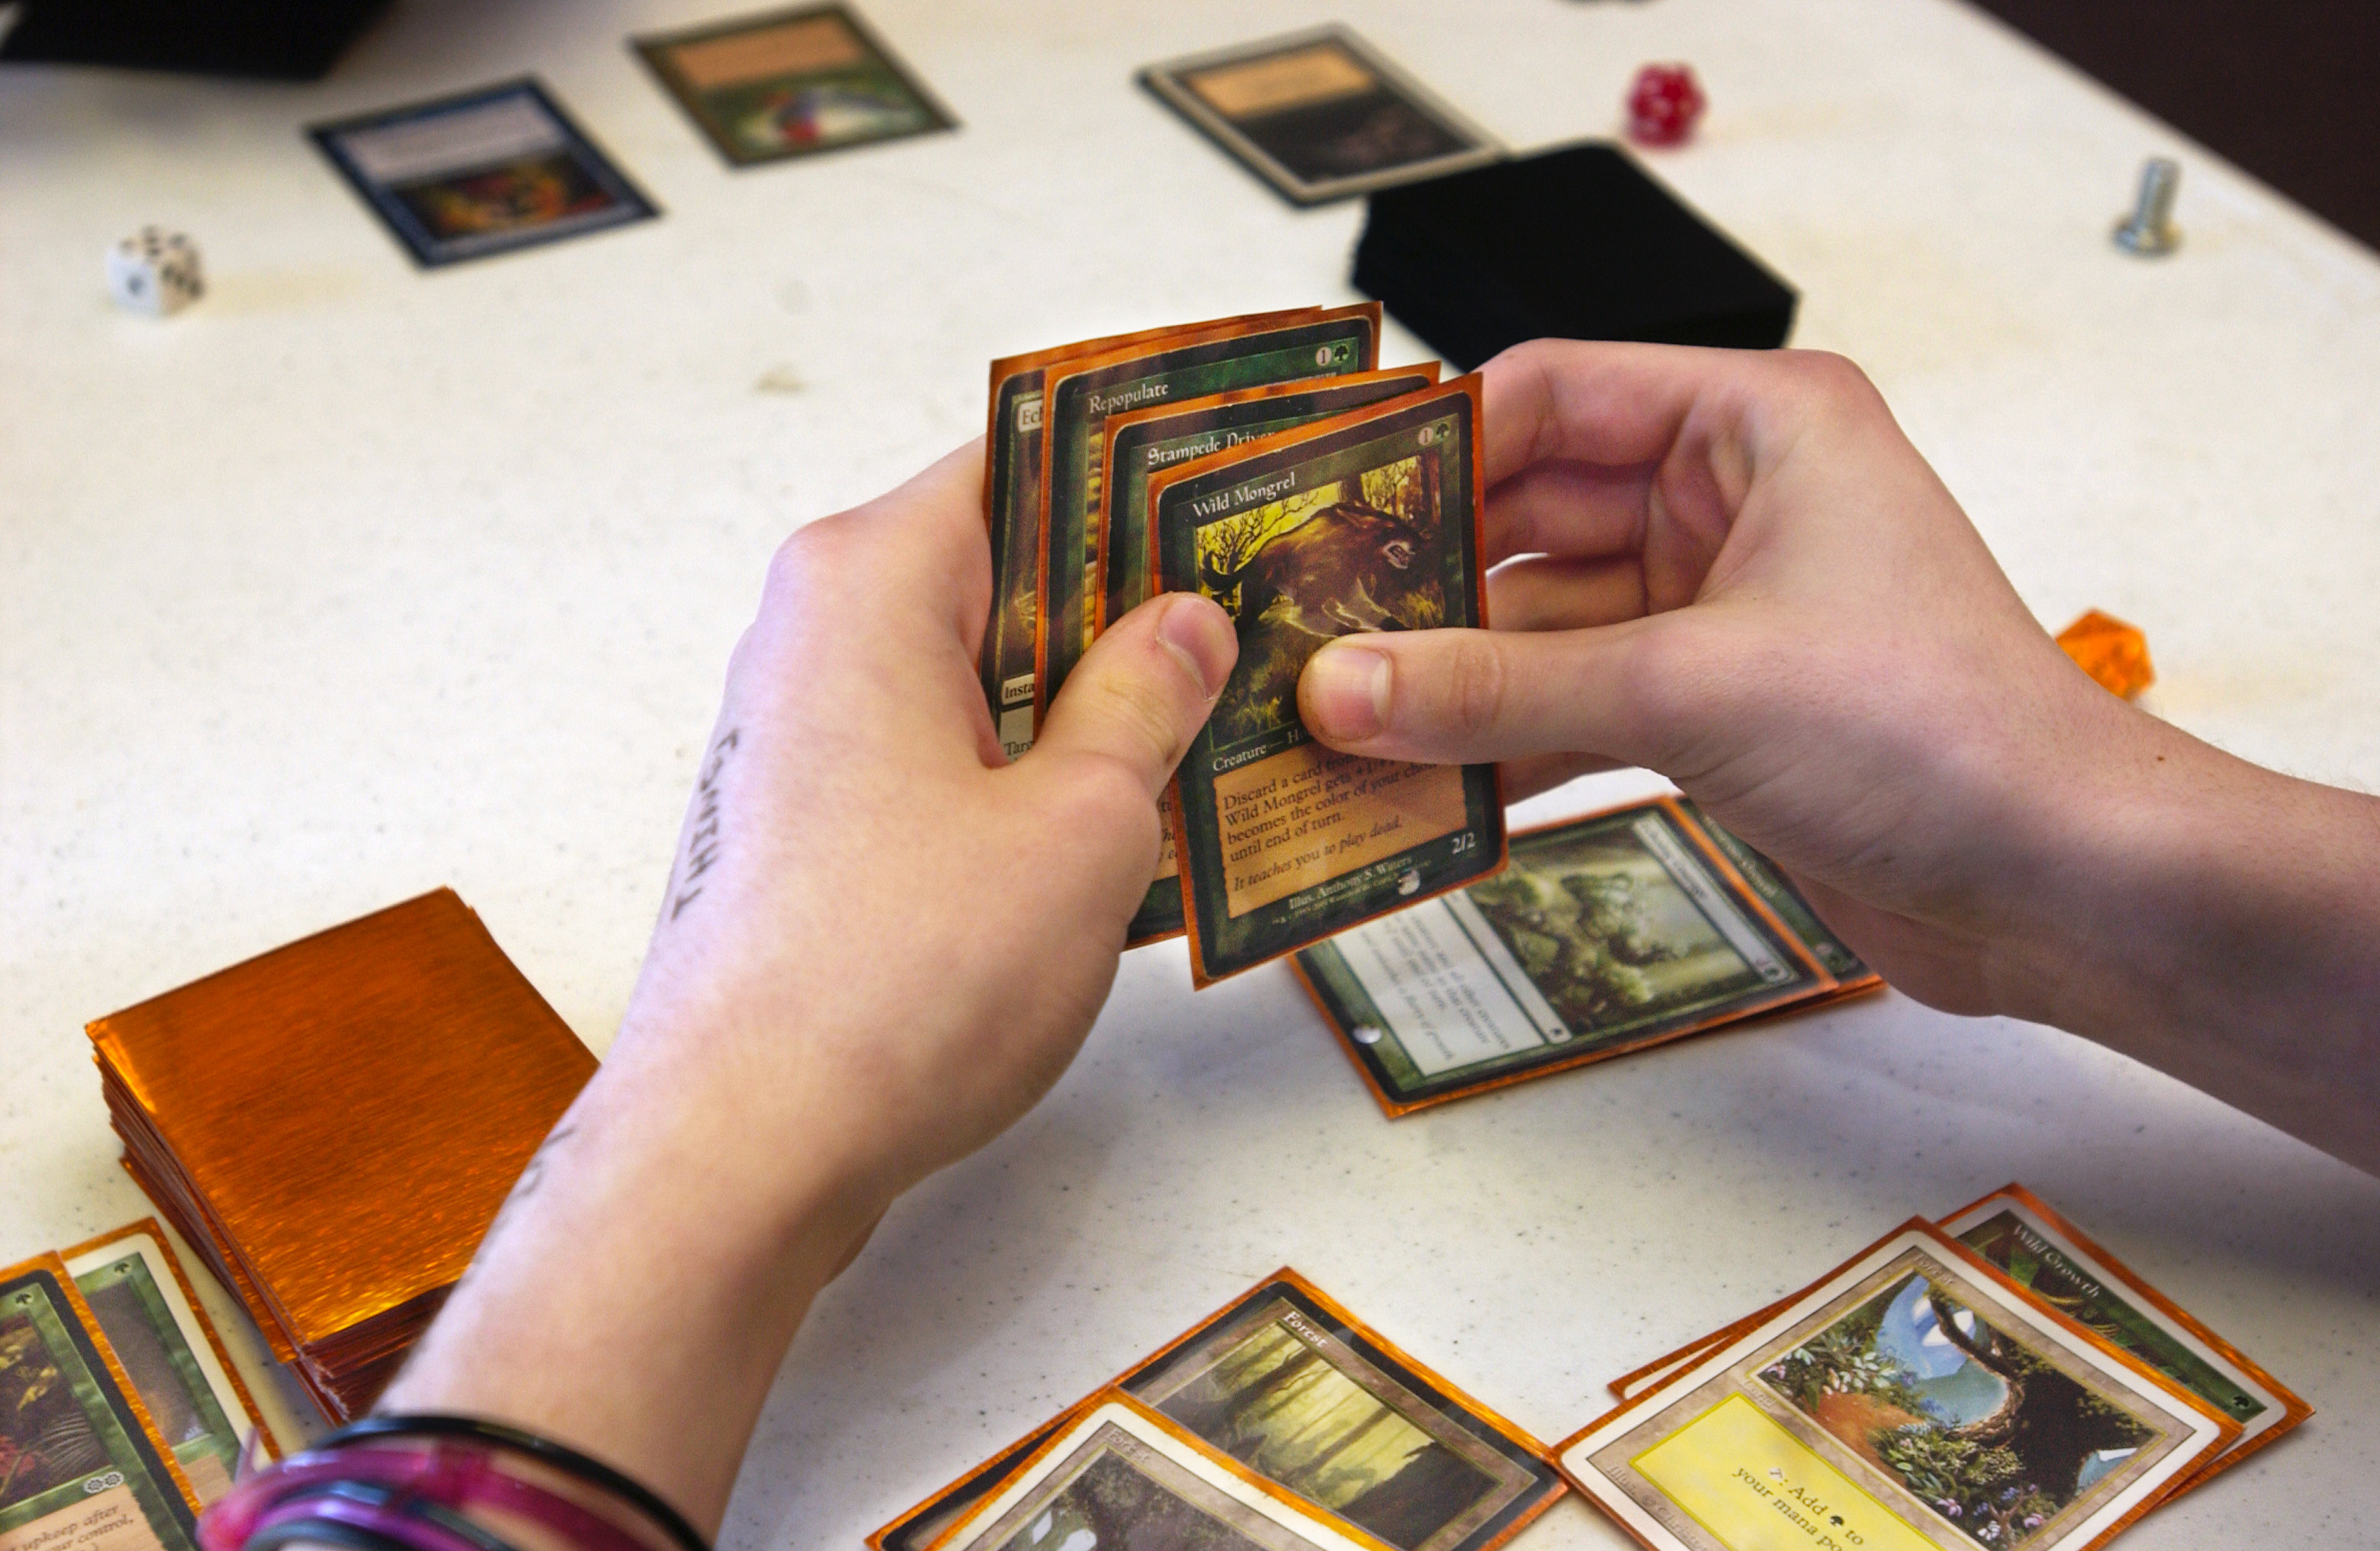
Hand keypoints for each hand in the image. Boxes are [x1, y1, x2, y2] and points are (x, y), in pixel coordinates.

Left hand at [384, 441, 1237, 1526]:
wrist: (742, 1150)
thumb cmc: (890, 982)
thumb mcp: (1083, 823)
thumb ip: (1147, 700)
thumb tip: (1183, 626)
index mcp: (870, 580)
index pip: (1022, 462)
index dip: (1140, 476)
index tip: (1234, 498)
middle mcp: (817, 633)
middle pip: (1002, 570)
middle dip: (1130, 608)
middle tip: (1257, 638)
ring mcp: (804, 732)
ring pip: (977, 674)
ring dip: (1088, 709)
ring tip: (1215, 745)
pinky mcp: (809, 822)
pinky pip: (942, 758)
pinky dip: (1027, 780)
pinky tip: (1123, 836)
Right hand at [1299, 340, 2124, 1012]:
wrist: (2062, 882)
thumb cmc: (1937, 732)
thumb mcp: (1688, 690)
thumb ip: (1499, 687)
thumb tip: (1340, 689)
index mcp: (1756, 425)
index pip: (1550, 396)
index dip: (1433, 449)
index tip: (1323, 508)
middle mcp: (1734, 501)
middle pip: (1531, 518)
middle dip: (1425, 583)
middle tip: (1303, 636)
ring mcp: (1723, 610)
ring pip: (1546, 626)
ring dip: (1454, 679)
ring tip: (1335, 724)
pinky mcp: (1717, 709)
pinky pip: (1576, 705)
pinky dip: (1507, 743)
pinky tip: (1424, 787)